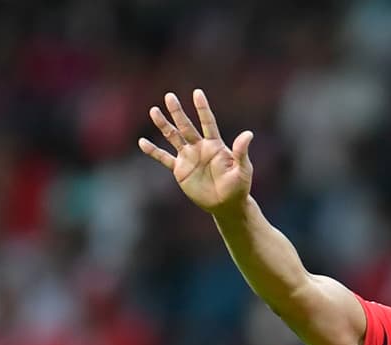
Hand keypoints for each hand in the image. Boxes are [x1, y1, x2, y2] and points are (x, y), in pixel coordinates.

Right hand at [139, 89, 253, 214]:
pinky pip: (164, 158)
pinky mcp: (180, 170)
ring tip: (154, 111)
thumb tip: (248, 133)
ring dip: (164, 125)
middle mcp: (200, 148)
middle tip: (170, 96)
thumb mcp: (243, 170)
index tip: (197, 93)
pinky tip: (142, 142)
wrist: (227, 204)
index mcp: (215, 145)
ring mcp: (189, 157)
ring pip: (173, 137)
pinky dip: (153, 151)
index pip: (208, 123)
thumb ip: (241, 152)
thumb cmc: (239, 187)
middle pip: (186, 126)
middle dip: (178, 112)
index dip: (202, 109)